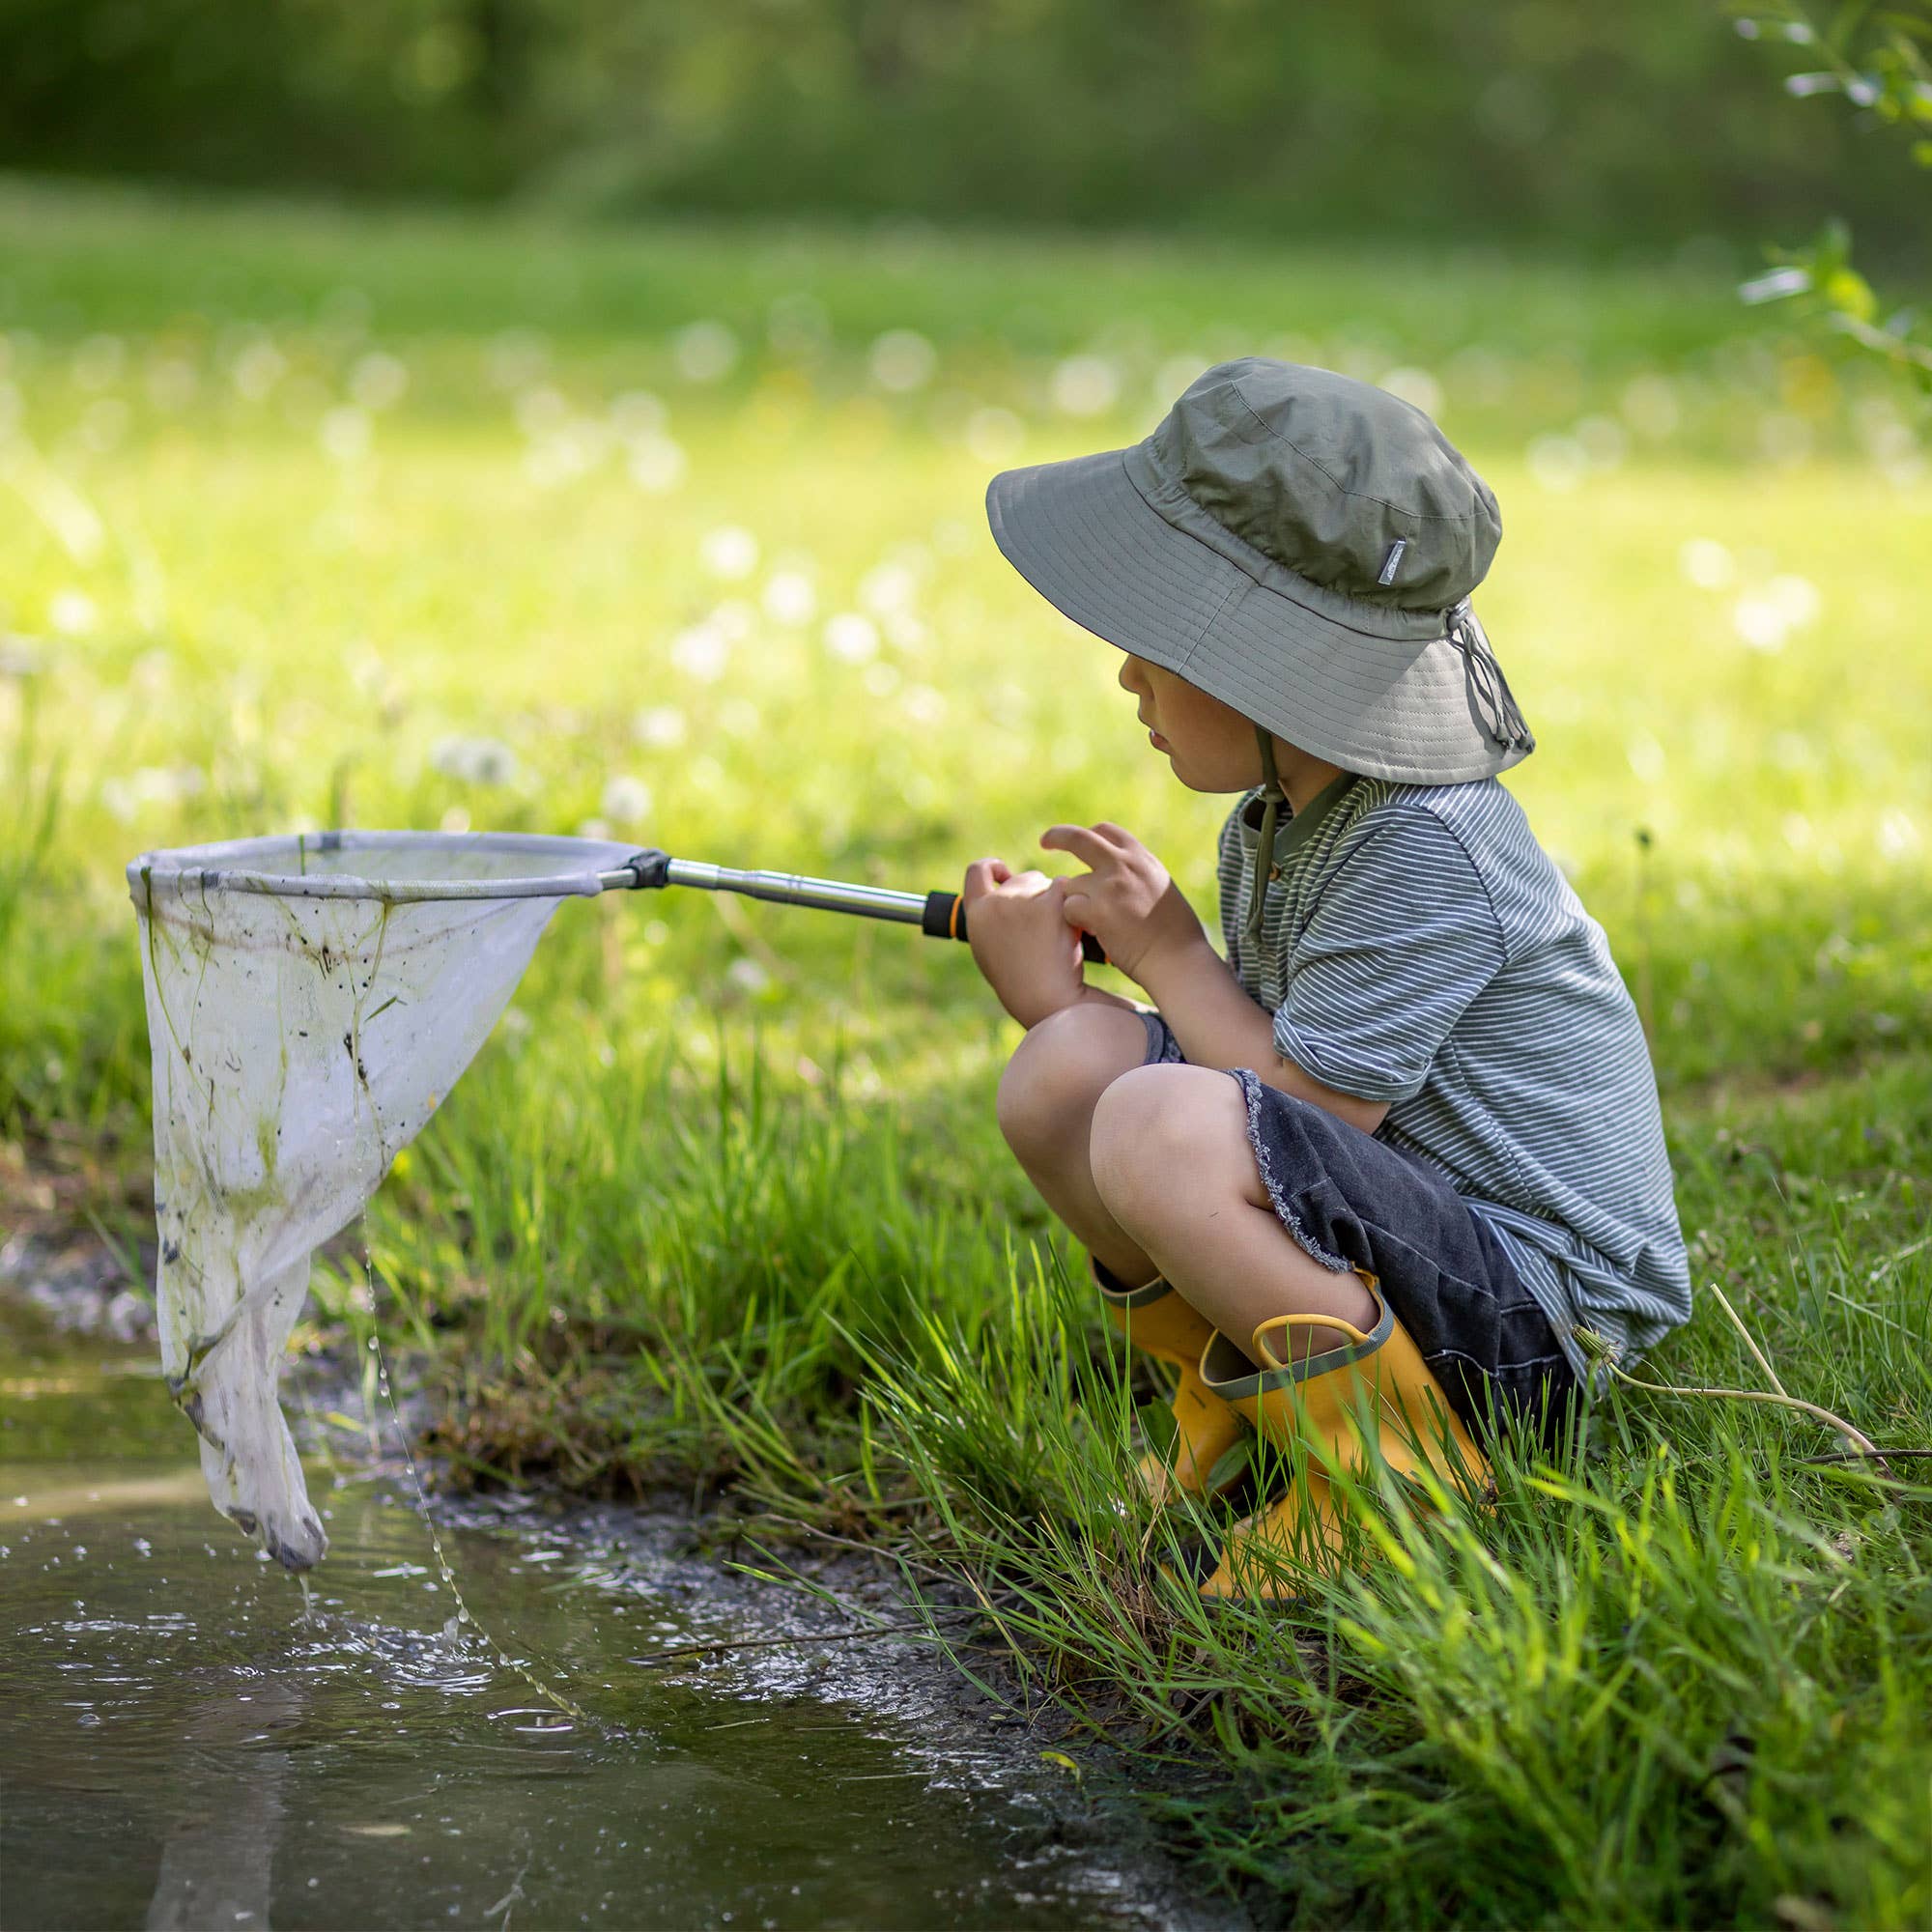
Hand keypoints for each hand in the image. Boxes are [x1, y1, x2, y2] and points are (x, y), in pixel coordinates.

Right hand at [960, 857, 1085, 1027]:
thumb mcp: (991, 950)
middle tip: (1050, 928)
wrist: (1047, 1000)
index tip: (1003, 871)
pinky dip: (1075, 905)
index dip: (992, 867)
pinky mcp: (1051, 902)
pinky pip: (1068, 889)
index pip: (977, 872)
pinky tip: (1074, 930)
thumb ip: (993, 918)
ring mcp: (1023, 900)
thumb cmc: (1023, 984)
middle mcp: (996, 903)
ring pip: (1049, 884)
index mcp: (976, 915)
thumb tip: (1006, 886)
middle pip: (1024, 879)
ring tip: (1058, 939)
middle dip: (1039, 894)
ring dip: (1058, 902)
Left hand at [1038, 822, 1205, 985]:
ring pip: (1070, 885)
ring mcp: (1109, 886)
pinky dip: (1075, 923)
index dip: (1088, 836)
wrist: (1178, 960)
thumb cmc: (1175, 935)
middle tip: (1045, 841)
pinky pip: (1068, 909)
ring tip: (1098, 926)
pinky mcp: (1097, 910)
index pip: (1106, 831)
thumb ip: (1136, 873)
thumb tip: (1113, 866)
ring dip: (1076, 904)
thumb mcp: (1161, 889)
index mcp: (1142, 859)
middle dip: (1058, 836)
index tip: (1075, 841)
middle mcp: (1125, 865)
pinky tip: (1093, 934)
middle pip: (1079, 838)